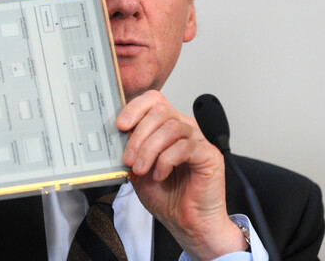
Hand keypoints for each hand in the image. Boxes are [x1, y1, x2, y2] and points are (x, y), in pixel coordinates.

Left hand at [118, 91, 247, 259]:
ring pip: (171, 127)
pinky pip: (185, 146)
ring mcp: (198, 140)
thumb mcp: (138, 168)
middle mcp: (185, 128)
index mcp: (167, 127)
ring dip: (150, 149)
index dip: (135, 108)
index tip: (120, 126)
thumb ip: (130, 149)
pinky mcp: (209, 155)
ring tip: (142, 169)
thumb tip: (115, 135)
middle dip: (138, 134)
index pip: (154, 100)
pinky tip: (159, 175)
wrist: (187, 223)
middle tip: (128, 158)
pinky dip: (166, 160)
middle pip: (160, 111)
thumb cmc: (166, 196)